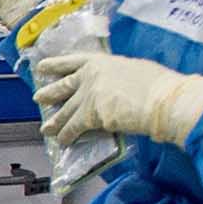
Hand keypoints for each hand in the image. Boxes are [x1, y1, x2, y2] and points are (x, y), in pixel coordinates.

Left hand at [33, 52, 202, 148]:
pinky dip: (68, 136)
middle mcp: (90, 76)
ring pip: (66, 111)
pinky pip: (74, 127)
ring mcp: (88, 95)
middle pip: (64, 86)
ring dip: (55, 122)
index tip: (43, 67)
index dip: (56, 64)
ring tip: (46, 129)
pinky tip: (63, 142)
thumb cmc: (160, 85)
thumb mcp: (135, 69)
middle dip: (49, 94)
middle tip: (38, 97)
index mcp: (102, 61)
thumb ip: (117, 76)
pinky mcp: (90, 115)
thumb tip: (115, 84)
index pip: (72, 61)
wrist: (164, 100)